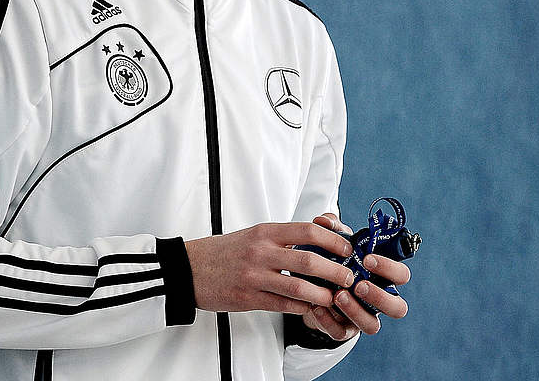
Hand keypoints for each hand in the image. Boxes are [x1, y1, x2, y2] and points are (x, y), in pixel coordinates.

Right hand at [183, 220, 356, 315]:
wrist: (189, 269)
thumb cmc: (224, 252)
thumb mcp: (254, 235)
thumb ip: (283, 237)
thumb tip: (318, 237)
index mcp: (265, 232)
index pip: (308, 229)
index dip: (333, 239)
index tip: (348, 248)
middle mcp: (261, 251)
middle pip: (309, 260)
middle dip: (336, 270)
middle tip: (349, 277)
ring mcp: (254, 276)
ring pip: (299, 287)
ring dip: (323, 294)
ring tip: (335, 297)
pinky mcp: (248, 298)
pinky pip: (283, 305)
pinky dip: (302, 308)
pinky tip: (311, 308)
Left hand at [309, 213, 410, 337]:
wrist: (313, 286)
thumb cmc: (333, 263)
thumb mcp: (335, 244)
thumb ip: (332, 230)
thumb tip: (324, 219)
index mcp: (381, 277)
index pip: (401, 275)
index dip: (390, 268)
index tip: (368, 259)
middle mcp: (377, 299)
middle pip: (398, 308)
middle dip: (381, 297)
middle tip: (359, 284)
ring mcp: (363, 316)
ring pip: (372, 326)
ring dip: (356, 311)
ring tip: (338, 295)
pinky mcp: (344, 329)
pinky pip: (341, 332)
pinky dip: (329, 321)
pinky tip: (317, 307)